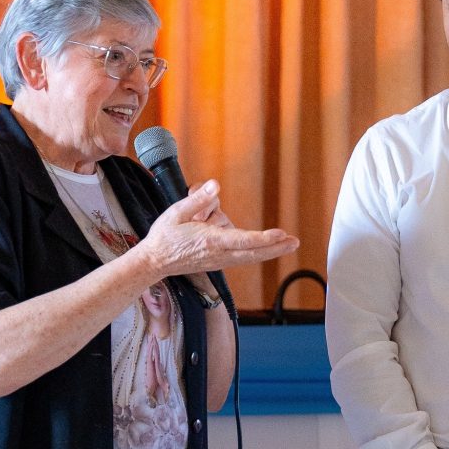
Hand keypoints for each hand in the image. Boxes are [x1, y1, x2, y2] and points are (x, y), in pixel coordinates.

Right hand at [140, 180, 298, 277]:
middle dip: (275, 249)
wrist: (154, 262)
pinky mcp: (219, 262)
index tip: (280, 235)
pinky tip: (270, 246)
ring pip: (250, 256)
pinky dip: (255, 251)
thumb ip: (198, 199)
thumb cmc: (165, 236)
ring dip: (268, 249)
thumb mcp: (177, 212)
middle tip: (294, 242)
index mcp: (209, 241)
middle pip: (252, 253)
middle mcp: (218, 254)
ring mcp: (219, 261)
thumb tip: (215, 186)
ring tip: (279, 238)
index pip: (242, 241)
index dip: (263, 238)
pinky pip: (242, 256)